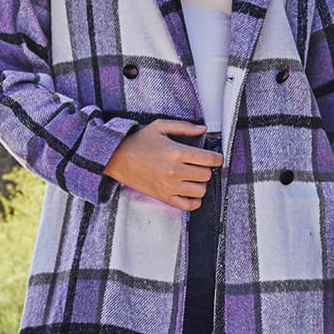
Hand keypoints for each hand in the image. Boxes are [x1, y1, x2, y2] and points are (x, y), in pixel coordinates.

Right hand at [103, 119, 223, 209]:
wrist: (117, 159)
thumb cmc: (138, 142)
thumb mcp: (160, 127)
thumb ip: (184, 127)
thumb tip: (204, 129)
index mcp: (176, 152)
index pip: (209, 159)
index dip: (217, 157)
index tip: (215, 157)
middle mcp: (174, 171)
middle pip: (206, 175)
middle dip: (207, 169)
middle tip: (200, 165)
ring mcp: (170, 187)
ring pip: (201, 191)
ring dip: (201, 184)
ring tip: (193, 177)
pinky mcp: (164, 197)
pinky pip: (189, 205)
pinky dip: (194, 200)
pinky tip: (190, 190)